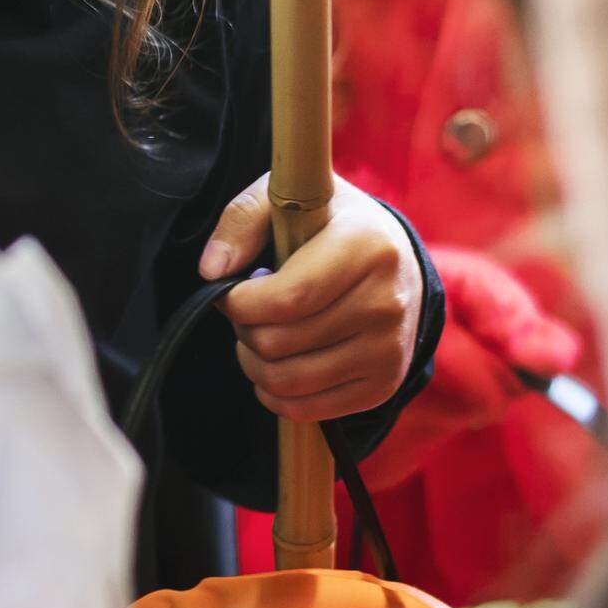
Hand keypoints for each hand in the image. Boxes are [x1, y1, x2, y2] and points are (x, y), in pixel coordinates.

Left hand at [201, 174, 421, 420]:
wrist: (395, 260)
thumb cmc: (328, 226)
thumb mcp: (287, 198)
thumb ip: (242, 220)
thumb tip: (212, 270)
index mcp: (366, 246)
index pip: (287, 298)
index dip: (240, 304)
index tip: (228, 294)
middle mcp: (386, 301)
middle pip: (280, 343)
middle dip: (244, 330)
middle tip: (246, 313)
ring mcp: (389, 348)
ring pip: (289, 381)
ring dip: (254, 363)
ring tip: (257, 337)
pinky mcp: (384, 384)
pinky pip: (308, 409)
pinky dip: (275, 394)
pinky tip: (275, 365)